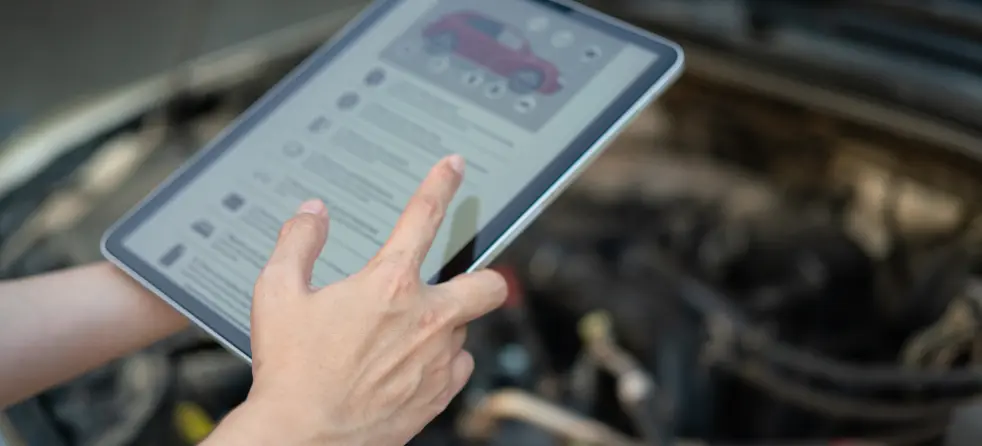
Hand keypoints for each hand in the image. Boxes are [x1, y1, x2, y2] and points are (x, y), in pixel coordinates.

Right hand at [207, 155, 506, 445]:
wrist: (304, 439)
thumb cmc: (291, 371)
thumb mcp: (276, 293)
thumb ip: (298, 242)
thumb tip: (313, 214)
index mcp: (389, 283)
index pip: (425, 216)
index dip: (441, 183)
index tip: (453, 167)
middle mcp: (426, 317)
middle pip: (488, 283)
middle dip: (482, 276)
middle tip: (456, 280)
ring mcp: (439, 358)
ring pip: (465, 328)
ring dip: (444, 325)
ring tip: (402, 337)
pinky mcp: (440, 394)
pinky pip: (458, 367)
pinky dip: (441, 362)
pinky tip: (409, 366)